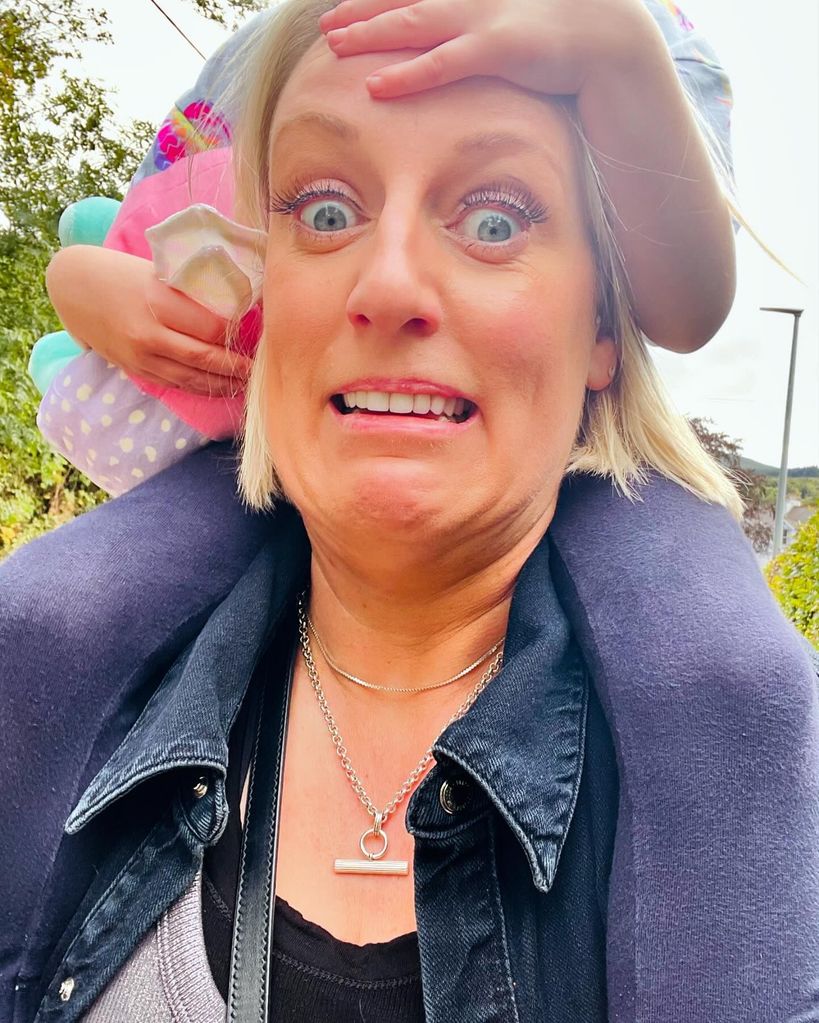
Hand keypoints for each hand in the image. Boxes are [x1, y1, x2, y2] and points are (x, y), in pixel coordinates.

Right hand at [45, 246, 253, 396]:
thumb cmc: (122, 273)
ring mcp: (140, 356)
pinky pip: (174, 384)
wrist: (73, 287)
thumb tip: (237, 305)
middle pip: (204, 358)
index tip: (257, 336)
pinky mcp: (135, 370)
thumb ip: (190, 293)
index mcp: (158, 302)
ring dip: (222, 384)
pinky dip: (200, 388)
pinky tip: (219, 388)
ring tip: (247, 385)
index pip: (211, 327)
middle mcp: (149, 333)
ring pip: (191, 378)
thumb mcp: (157, 273)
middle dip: (237, 367)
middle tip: (261, 369)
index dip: (236, 335)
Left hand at [319, 0, 658, 100]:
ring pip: (415, 24)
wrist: (615, 40)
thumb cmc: (566, 38)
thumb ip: (485, 28)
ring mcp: (488, 15)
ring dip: (370, 33)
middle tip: (327, 26)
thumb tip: (462, 47)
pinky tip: (375, 86)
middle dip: (362, 9)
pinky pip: (443, 62)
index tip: (346, 7)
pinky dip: (407, 74)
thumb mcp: (519, 20)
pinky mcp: (502, 47)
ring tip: (333, 45)